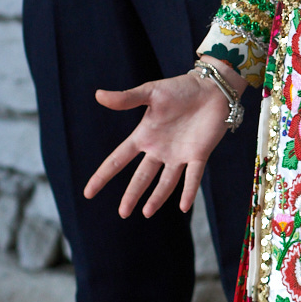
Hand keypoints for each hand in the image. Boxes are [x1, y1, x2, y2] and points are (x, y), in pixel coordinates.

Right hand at [83, 65, 239, 218]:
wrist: (212, 88)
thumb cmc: (180, 89)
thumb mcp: (150, 92)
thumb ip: (126, 99)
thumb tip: (98, 95)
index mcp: (145, 136)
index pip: (119, 159)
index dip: (103, 176)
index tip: (88, 193)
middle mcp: (160, 150)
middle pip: (142, 177)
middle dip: (132, 195)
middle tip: (122, 213)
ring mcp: (180, 154)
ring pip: (166, 182)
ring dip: (157, 197)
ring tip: (146, 213)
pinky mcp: (199, 154)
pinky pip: (193, 177)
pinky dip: (188, 191)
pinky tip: (183, 207)